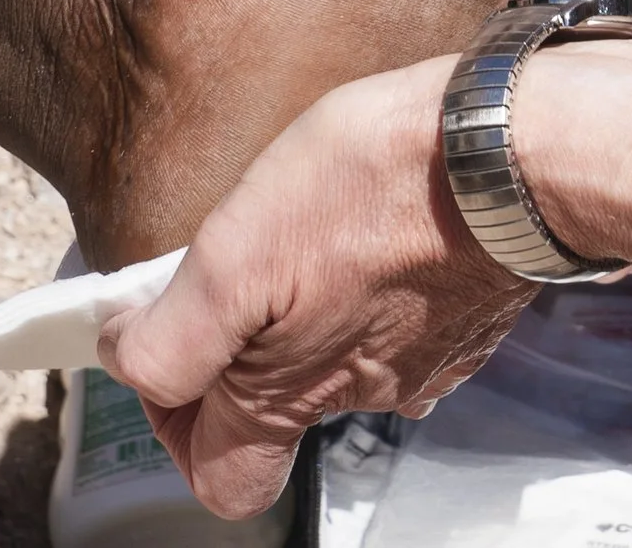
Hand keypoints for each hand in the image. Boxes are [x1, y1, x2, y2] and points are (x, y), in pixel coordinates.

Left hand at [98, 61, 527, 518]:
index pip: (218, 478)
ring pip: (333, 365)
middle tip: (219, 271)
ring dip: (297, 311)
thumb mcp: (237, 251)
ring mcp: (419, 362)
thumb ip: (176, 330)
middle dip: (230, 350)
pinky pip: (391, 325)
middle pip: (271, 417)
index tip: (159, 336)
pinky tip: (359, 224)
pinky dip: (362, 287)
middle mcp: (357, 395)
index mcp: (292, 392)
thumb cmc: (372, 187)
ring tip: (291, 230)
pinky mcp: (459, 318)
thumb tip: (127, 358)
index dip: (171, 419)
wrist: (504, 153)